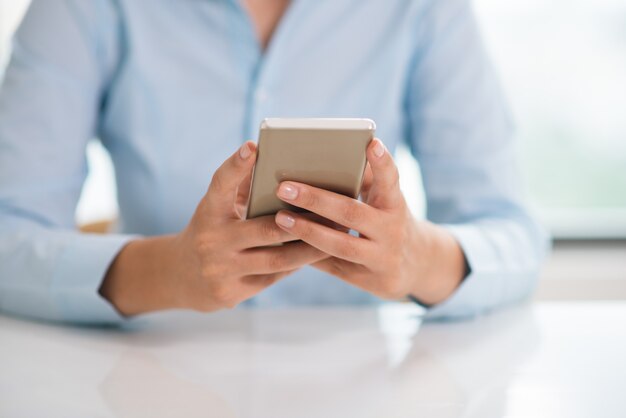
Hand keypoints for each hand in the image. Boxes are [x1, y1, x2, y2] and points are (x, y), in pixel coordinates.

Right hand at [100, 142, 328, 315]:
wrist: (181, 276)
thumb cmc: (213, 230)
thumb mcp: (217, 208)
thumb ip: (240, 188)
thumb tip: (275, 160)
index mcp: (208, 212)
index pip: (220, 185)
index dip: (236, 165)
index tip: (252, 146)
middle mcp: (211, 240)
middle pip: (265, 229)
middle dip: (303, 220)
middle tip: (332, 209)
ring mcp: (220, 269)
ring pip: (276, 259)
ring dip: (310, 247)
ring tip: (336, 235)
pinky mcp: (230, 293)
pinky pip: (273, 277)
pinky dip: (296, 265)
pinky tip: (317, 254)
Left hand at [272, 139, 466, 304]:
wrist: (414, 266)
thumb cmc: (386, 220)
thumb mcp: (384, 200)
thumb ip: (363, 181)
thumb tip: (323, 158)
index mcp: (395, 204)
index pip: (391, 180)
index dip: (382, 163)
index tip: (371, 144)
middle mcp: (392, 230)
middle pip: (351, 212)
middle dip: (316, 200)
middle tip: (284, 188)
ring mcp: (381, 257)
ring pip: (340, 244)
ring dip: (307, 231)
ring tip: (280, 218)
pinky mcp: (369, 279)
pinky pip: (333, 265)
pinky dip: (309, 254)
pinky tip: (285, 244)